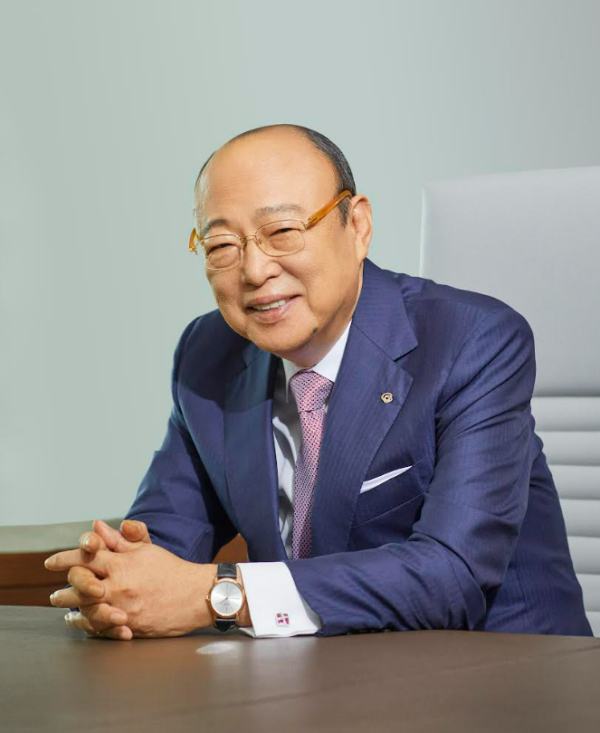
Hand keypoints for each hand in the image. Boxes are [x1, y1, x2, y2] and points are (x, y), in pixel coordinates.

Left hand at [46, 520, 217, 638]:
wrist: (196, 595)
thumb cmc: (172, 570)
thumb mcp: (147, 550)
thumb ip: (120, 539)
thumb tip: (97, 527)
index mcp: (122, 563)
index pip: (85, 556)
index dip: (65, 558)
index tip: (51, 562)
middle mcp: (119, 585)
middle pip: (79, 585)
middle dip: (64, 589)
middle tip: (54, 594)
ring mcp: (122, 607)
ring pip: (85, 608)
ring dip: (71, 608)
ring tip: (63, 609)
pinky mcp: (129, 625)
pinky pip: (99, 627)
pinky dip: (86, 625)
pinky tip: (81, 622)